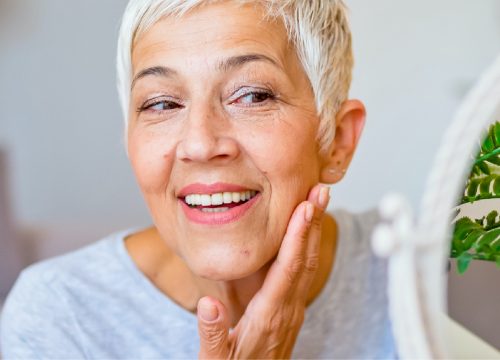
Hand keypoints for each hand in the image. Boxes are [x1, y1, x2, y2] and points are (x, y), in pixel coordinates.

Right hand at [197, 184, 329, 358]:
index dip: (297, 237)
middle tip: (321, 190)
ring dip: (314, 231)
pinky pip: (304, 272)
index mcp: (269, 316)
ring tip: (318, 202)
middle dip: (314, 223)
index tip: (305, 208)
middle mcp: (287, 310)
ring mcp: (293, 309)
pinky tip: (305, 232)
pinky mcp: (291, 309)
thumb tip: (208, 305)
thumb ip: (212, 333)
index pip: (287, 269)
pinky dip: (307, 246)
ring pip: (308, 264)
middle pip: (305, 260)